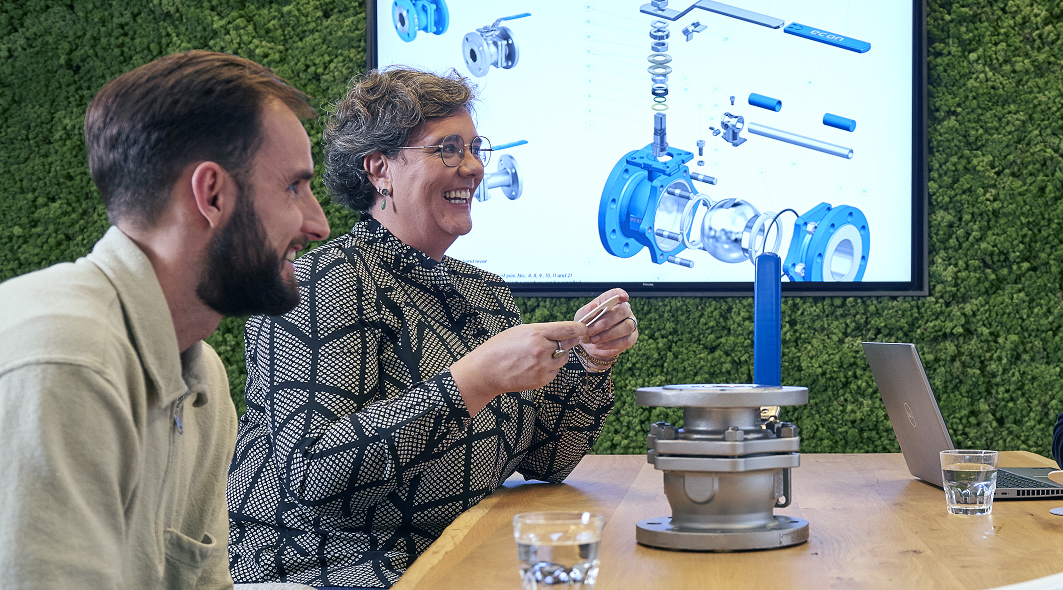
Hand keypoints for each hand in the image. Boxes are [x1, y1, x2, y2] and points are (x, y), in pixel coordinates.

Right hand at [451, 321, 587, 415]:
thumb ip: (542, 331)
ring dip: (558, 355)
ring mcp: (543, 366)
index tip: (583, 329)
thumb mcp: (519, 331)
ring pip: (564, 358)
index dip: (580, 329)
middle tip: (560, 341)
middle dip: (568, 341)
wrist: (485, 372)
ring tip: (540, 355)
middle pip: (569, 343)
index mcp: (536, 333)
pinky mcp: (542, 380)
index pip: (569, 329)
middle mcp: (542, 349)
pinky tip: (535, 366)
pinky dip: (550, 368)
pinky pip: (556, 371)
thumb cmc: (499, 348)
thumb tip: (562, 332)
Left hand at [573, 288, 638, 360]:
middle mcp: (623, 310)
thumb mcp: (581, 318)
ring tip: (594, 339)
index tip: (623, 297)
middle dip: (606, 321)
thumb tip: (593, 306)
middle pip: (623, 310)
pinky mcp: (631, 338)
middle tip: (591, 330)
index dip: (621, 294)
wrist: (587, 344)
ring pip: (627, 326)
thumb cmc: (586, 327)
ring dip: (609, 334)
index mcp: (610, 301)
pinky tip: (601, 344)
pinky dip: (612, 344)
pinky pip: (626, 340)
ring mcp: (629, 323)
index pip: (618, 293)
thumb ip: (586, 311)